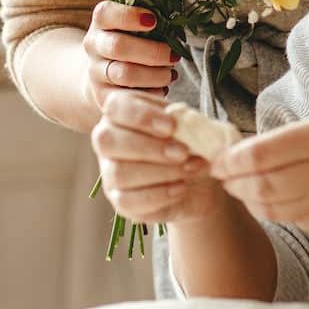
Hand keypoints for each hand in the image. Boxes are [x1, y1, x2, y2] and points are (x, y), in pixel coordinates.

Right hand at [81, 1, 178, 116]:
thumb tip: (177, 22)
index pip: (106, 14)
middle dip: (153, 52)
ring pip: (125, 74)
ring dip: (155, 75)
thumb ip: (151, 19)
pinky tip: (162, 88)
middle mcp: (94, 45)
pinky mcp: (103, 96)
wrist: (103, 73)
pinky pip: (130, 96)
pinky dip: (152, 93)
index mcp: (101, 21)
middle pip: (118, 46)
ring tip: (170, 74)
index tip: (154, 20)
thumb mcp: (134, 25)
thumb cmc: (131, 41)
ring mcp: (96, 72)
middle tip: (174, 55)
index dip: (129, 16)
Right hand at [91, 90, 224, 222]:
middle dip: (149, 147)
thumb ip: (183, 120)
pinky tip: (181, 188)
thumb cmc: (190, 144)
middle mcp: (108, 141)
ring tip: (190, 169)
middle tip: (183, 152)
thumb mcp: (191, 126)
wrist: (200, 181)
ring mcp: (110, 173)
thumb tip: (181, 121)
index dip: (141, 116)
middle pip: (108, 141)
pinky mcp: (120, 201)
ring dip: (161, 172)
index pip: (115, 107)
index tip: (172, 126)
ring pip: (120, 173)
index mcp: (121, 113)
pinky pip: (130, 200)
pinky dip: (160, 194)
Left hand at [210, 107, 308, 235]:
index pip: (259, 156)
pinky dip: (275, 209)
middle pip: (261, 186)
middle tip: (220, 174)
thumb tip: (243, 153)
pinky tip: (271, 197)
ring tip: (239, 186)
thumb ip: (290, 138)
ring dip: (249, 198)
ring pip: (273, 208)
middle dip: (234, 181)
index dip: (229, 160)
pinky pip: (294, 219)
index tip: (216, 158)